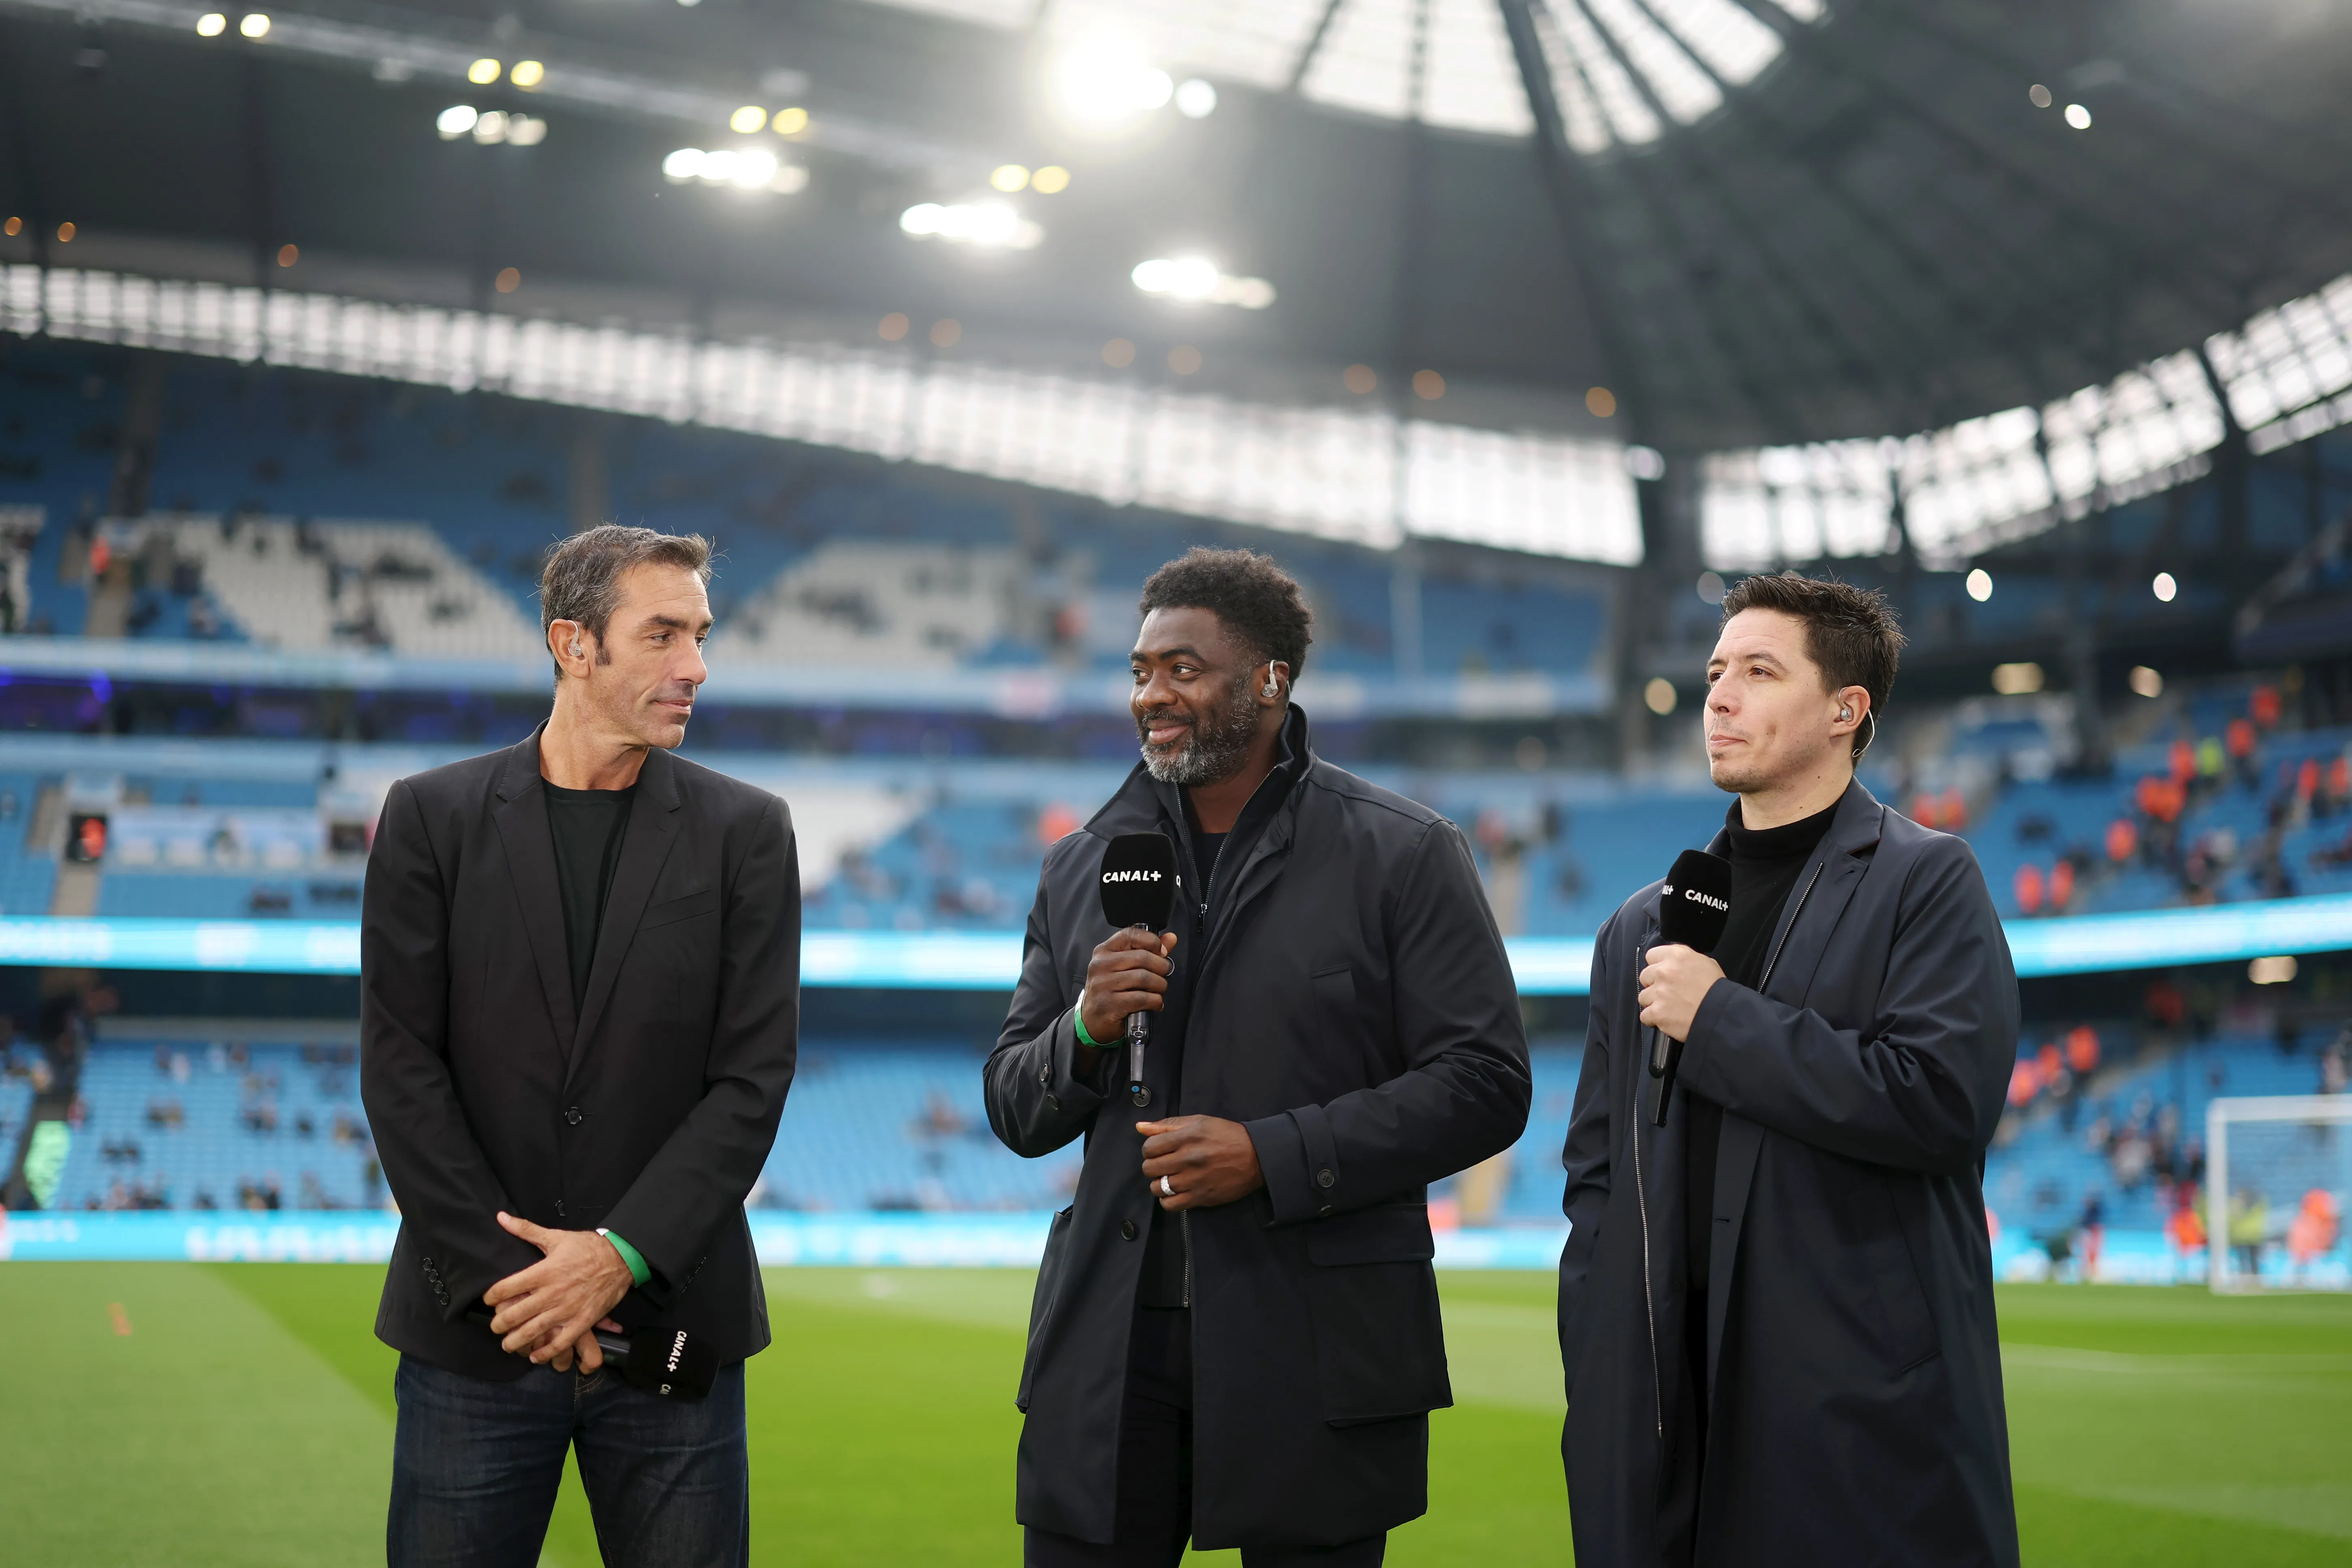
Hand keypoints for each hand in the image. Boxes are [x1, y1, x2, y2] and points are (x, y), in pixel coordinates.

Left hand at [484, 1212, 635, 1368]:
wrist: (621, 1257)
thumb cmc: (587, 1247)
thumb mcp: (556, 1236)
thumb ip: (526, 1229)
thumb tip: (501, 1217)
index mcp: (543, 1271)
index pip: (506, 1288)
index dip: (491, 1297)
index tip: (489, 1300)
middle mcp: (552, 1292)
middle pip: (515, 1314)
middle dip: (499, 1324)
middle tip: (495, 1326)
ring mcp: (567, 1309)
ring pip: (533, 1331)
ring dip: (515, 1341)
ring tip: (508, 1344)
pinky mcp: (582, 1321)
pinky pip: (561, 1342)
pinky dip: (545, 1352)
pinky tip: (535, 1355)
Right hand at [1079, 928, 1177, 1046]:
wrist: (1092, 1019)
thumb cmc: (1111, 990)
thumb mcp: (1125, 967)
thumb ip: (1148, 951)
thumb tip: (1171, 938)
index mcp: (1104, 951)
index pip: (1130, 935)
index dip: (1151, 941)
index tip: (1161, 952)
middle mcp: (1101, 965)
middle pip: (1142, 957)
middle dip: (1161, 967)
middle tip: (1163, 975)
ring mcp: (1102, 984)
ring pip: (1144, 978)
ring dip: (1159, 985)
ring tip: (1159, 990)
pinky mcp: (1109, 1004)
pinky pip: (1141, 998)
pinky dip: (1155, 1001)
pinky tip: (1155, 1003)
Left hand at [1138, 1116, 1263, 1210]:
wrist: (1256, 1157)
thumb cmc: (1226, 1135)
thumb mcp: (1199, 1122)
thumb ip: (1168, 1124)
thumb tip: (1139, 1127)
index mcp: (1186, 1137)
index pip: (1149, 1147)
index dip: (1150, 1149)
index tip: (1159, 1150)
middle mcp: (1187, 1159)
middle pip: (1149, 1168)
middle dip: (1152, 1165)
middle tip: (1164, 1164)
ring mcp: (1193, 1181)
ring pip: (1157, 1188)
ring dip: (1159, 1183)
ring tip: (1170, 1178)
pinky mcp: (1200, 1198)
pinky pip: (1170, 1205)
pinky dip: (1168, 1200)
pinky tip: (1175, 1192)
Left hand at [1638, 943, 1724, 1043]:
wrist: (1720, 1014)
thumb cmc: (1716, 989)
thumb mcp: (1706, 963)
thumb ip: (1686, 961)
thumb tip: (1675, 964)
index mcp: (1676, 956)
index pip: (1651, 956)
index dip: (1657, 966)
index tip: (1663, 975)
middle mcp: (1664, 971)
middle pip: (1645, 977)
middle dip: (1654, 985)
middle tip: (1668, 993)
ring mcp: (1658, 992)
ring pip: (1643, 997)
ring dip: (1653, 1003)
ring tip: (1669, 1008)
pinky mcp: (1656, 1012)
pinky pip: (1645, 1015)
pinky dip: (1653, 1019)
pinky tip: (1666, 1020)